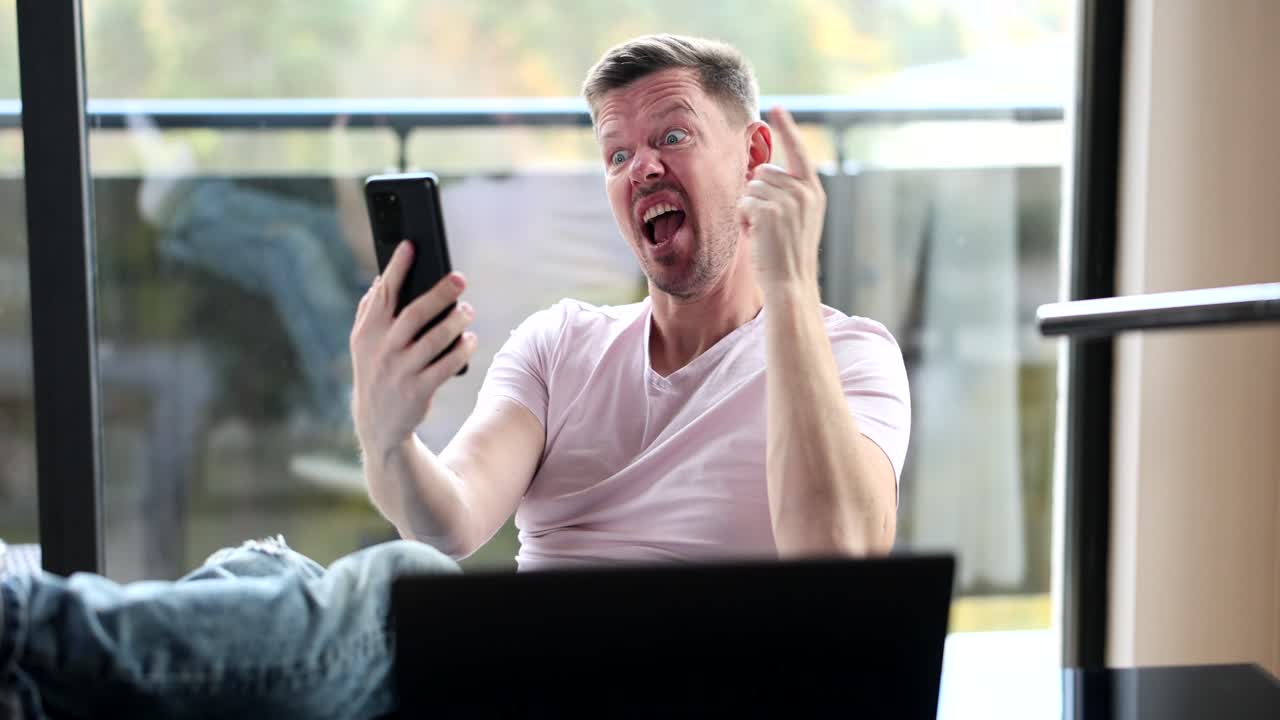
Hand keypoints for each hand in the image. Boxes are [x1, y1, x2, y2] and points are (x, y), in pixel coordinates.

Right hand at [349, 241, 477, 460]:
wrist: (378, 423)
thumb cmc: (376, 371)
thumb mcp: (363, 343)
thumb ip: (370, 311)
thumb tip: (382, 278)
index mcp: (367, 332)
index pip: (383, 294)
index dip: (397, 268)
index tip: (411, 245)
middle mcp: (382, 350)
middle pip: (413, 314)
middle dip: (438, 293)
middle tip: (460, 278)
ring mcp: (400, 371)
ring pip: (434, 340)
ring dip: (455, 322)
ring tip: (468, 310)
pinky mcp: (418, 391)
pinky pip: (446, 366)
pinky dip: (461, 351)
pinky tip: (471, 340)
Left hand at [736, 106, 825, 293]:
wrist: (791, 282)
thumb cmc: (788, 253)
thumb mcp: (797, 218)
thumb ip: (786, 193)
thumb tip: (758, 173)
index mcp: (814, 191)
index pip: (799, 152)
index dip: (787, 128)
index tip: (777, 108)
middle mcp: (804, 192)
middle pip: (764, 173)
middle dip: (757, 195)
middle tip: (767, 223)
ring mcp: (788, 201)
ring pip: (751, 187)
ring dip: (749, 209)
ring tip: (762, 231)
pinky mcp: (769, 211)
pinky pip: (743, 202)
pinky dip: (743, 219)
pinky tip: (755, 235)